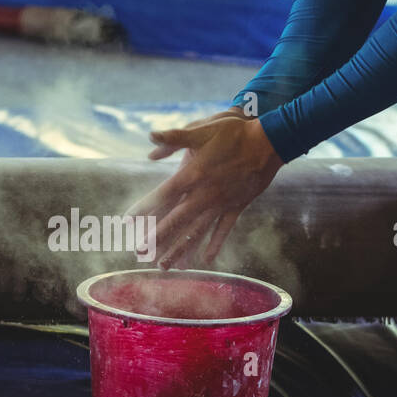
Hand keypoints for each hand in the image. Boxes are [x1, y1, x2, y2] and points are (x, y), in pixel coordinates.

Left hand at [127, 108, 283, 267]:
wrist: (270, 142)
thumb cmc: (234, 133)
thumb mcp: (202, 130)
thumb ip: (175, 137)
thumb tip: (151, 137)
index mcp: (193, 175)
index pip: (162, 196)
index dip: (144, 208)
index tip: (127, 220)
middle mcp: (205, 194)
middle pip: (176, 220)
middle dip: (156, 238)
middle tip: (139, 253)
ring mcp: (222, 203)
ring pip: (197, 231)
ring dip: (180, 250)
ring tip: (165, 266)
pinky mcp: (237, 206)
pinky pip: (223, 229)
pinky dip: (215, 244)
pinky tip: (206, 259)